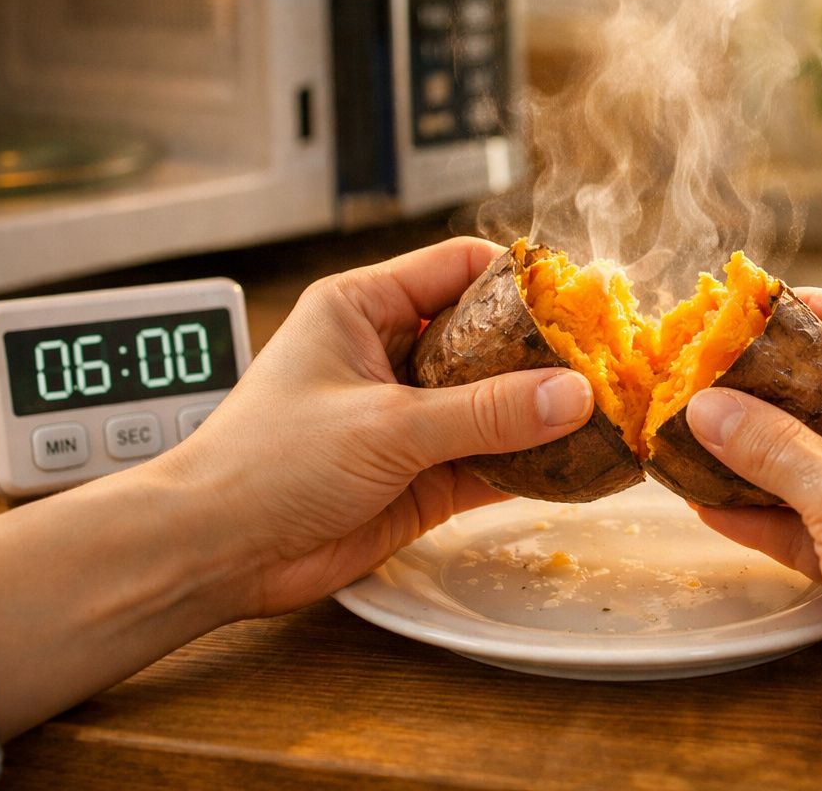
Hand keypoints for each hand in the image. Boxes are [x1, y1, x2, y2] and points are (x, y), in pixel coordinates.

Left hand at [0, 237, 593, 738]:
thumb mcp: (384, 425)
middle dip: (544, 351)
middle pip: (486, 336)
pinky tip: (575, 465)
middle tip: (606, 359)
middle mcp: (389, 355)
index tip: (579, 296)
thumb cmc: (265, 464)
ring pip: (493, 401)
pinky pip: (489, 459)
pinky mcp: (420, 475)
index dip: (519, 278)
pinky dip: (529, 464)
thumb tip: (571, 395)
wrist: (214, 554)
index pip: (456, 268)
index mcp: (362, 308)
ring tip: (606, 412)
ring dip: (541, 411)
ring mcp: (407, 418)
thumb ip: (483, 412)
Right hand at [684, 290, 821, 789]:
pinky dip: (769, 511)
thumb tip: (708, 408)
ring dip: (759, 452)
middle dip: (769, 386)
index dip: (804, 309)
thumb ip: (772, 447)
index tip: (741, 314)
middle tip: (705, 378)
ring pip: (820, 455)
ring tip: (694, 438)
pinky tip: (711, 506)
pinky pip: (815, 516)